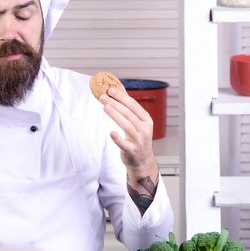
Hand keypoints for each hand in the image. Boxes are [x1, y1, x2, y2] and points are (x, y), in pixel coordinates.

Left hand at [99, 86, 159, 210]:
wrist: (142, 161)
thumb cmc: (137, 138)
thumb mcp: (137, 123)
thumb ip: (129, 108)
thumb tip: (119, 90)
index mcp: (146, 120)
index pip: (133, 105)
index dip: (122, 97)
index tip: (111, 90)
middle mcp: (144, 129)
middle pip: (129, 114)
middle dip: (115, 103)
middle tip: (103, 97)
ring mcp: (139, 140)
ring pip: (126, 125)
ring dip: (115, 115)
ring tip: (105, 107)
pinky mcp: (132, 150)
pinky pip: (124, 144)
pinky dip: (118, 138)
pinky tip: (111, 132)